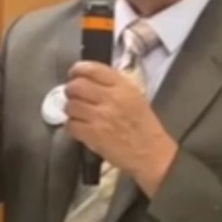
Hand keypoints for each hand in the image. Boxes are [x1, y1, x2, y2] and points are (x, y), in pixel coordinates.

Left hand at [64, 61, 176, 195]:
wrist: (151, 153)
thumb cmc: (143, 125)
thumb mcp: (134, 96)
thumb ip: (112, 85)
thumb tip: (88, 80)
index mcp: (122, 86)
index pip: (91, 69)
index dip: (77, 70)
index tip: (74, 75)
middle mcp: (110, 98)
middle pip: (76, 86)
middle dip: (70, 91)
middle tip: (73, 96)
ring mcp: (100, 116)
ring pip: (70, 105)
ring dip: (71, 110)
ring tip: (78, 114)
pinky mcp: (92, 134)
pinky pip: (70, 124)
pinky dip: (71, 127)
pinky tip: (78, 129)